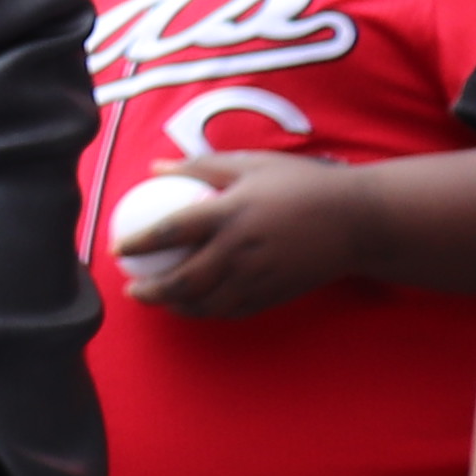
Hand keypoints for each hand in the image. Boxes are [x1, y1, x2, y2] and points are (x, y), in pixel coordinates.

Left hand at [115, 154, 364, 319]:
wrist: (357, 220)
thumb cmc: (301, 185)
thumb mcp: (252, 164)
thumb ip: (201, 166)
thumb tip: (155, 168)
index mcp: (231, 213)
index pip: (171, 231)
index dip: (139, 242)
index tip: (117, 249)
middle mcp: (241, 249)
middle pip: (183, 280)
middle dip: (151, 291)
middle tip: (132, 289)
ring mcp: (259, 276)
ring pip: (206, 303)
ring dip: (176, 307)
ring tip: (159, 301)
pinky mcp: (275, 293)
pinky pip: (233, 309)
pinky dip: (209, 312)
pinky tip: (196, 306)